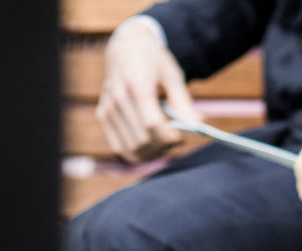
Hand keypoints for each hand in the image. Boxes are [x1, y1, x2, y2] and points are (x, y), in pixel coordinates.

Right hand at [96, 19, 201, 162]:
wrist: (125, 46)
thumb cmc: (153, 60)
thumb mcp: (172, 75)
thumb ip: (183, 102)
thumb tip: (198, 124)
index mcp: (137, 85)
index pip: (153, 124)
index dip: (170, 137)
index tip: (183, 137)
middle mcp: (118, 98)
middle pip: (143, 139)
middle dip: (164, 146)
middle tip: (176, 140)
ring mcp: (108, 108)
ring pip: (131, 148)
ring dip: (152, 153)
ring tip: (164, 143)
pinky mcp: (103, 115)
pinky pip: (118, 147)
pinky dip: (136, 154)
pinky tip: (149, 147)